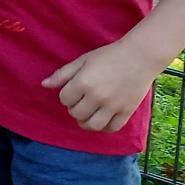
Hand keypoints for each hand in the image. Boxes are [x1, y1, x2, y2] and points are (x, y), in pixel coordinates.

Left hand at [43, 40, 160, 133]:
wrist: (141, 56)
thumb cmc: (109, 56)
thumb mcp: (82, 60)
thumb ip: (62, 74)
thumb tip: (44, 85)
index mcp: (83, 82)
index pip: (64, 99)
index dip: (66, 96)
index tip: (74, 90)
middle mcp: (97, 96)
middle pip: (76, 114)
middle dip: (75, 108)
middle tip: (81, 101)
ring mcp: (113, 106)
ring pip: (92, 125)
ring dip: (86, 122)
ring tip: (88, 114)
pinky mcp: (127, 111)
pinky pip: (112, 128)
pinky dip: (104, 127)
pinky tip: (102, 119)